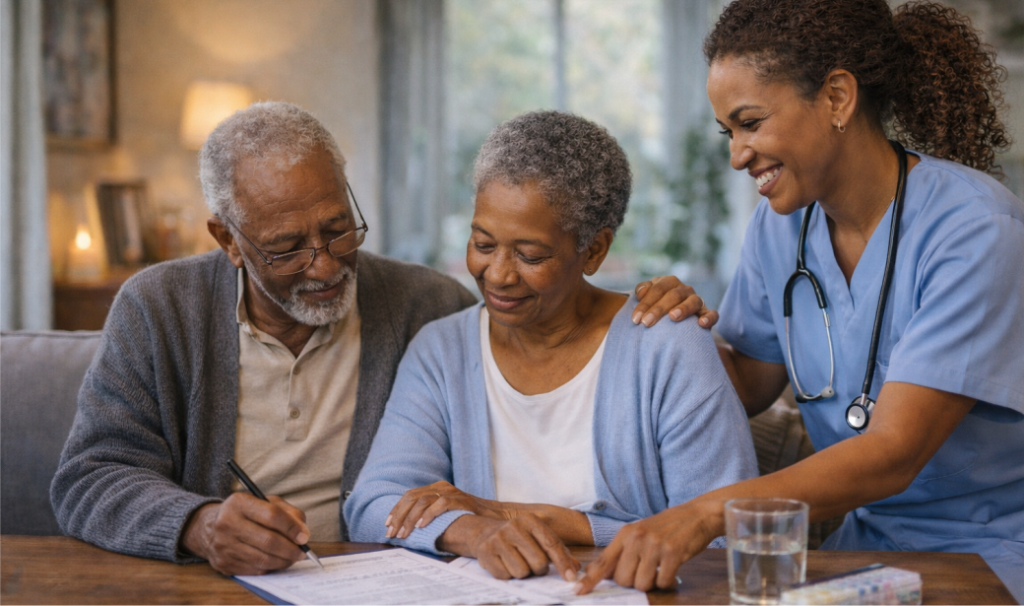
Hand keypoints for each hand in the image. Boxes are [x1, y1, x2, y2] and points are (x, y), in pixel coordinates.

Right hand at [182, 493, 309, 575]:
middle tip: (302, 551)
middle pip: (268, 541)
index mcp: (239, 503)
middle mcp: (227, 523)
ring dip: (283, 560)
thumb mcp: (265, 502)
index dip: (292, 528)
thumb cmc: (245, 513)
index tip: (305, 536)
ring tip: (292, 557)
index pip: (272, 516)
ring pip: (263, 558)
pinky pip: (254, 569)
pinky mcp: (223, 563)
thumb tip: (303, 533)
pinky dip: (270, 567)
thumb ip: (288, 513)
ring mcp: (223, 545)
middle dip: (291, 549)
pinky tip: (276, 561)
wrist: (208, 528)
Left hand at [386, 481, 514, 538]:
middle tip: (391, 532)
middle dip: (398, 516)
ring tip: (404, 533)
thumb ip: (428, 514)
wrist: (494, 516)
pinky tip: (421, 526)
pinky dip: (428, 515)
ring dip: (410, 518)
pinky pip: (440, 504)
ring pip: (422, 501)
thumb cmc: (467, 518)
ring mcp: (451, 492)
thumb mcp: (445, 513)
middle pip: (412, 497)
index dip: (396, 510)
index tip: (387, 525)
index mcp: (435, 488)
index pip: (409, 496)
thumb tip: (405, 528)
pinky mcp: (461, 499)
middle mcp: (441, 487)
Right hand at [464, 514, 580, 581]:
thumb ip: (559, 551)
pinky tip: (504, 563)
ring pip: (522, 571)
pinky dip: (507, 574)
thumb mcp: (538, 538)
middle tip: (533, 565)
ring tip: (517, 561)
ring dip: (523, 573)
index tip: (570, 577)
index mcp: (530, 520)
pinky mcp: (485, 552)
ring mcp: (498, 538)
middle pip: (539, 561)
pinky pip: (505, 576)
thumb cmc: (518, 538)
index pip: (551, 544)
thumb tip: (575, 568)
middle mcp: (514, 526)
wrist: (484, 533)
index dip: (562, 562)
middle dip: (539, 569)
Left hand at [575, 501, 718, 593]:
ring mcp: (655, 545)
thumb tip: (600, 573)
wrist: (696, 515)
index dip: (590, 579)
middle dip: (633, 582)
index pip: (603, 560)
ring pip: (642, 584)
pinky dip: (667, 581)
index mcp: (625, 534)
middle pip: (622, 579)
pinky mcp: (673, 553)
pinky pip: (662, 582)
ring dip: (652, 583)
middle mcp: (637, 538)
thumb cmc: (666, 528)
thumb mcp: (639, 533)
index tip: (579, 591)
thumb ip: (622, 552)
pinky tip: (672, 569)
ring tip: (659, 569)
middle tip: (646, 571)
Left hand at [632, 276, 717, 327]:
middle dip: (658, 309)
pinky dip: (709, 318)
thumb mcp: (647, 296)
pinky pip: (712, 314)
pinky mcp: (706, 313)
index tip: (635, 319)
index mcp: (669, 282)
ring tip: (672, 317)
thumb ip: (642, 290)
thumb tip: (641, 292)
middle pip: (673, 295)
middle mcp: (684, 289)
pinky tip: (701, 324)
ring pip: (693, 301)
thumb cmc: (655, 306)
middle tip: (646, 323)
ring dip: (683, 309)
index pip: (657, 290)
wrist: (670, 319)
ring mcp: (696, 300)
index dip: (645, 303)